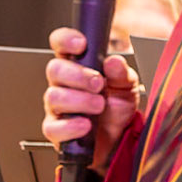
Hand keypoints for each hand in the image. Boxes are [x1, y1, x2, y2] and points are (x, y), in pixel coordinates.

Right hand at [42, 27, 139, 173]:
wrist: (119, 141)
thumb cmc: (116, 109)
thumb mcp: (126, 86)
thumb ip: (122, 73)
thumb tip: (114, 62)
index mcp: (76, 66)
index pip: (61, 45)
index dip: (66, 40)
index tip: (81, 44)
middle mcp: (62, 84)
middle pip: (55, 69)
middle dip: (78, 75)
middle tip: (98, 83)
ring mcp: (56, 107)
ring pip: (54, 96)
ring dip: (80, 100)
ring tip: (99, 106)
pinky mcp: (56, 130)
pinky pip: (54, 127)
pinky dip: (71, 126)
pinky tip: (86, 125)